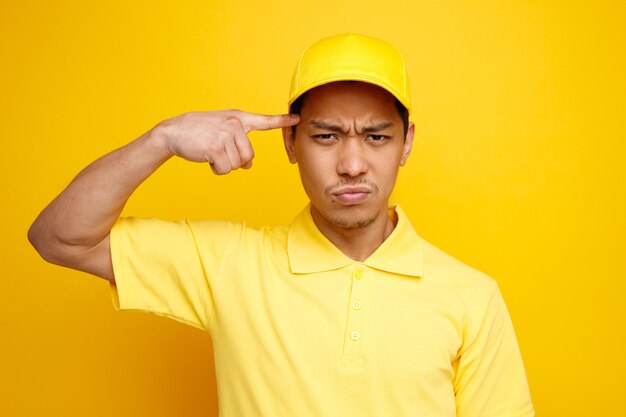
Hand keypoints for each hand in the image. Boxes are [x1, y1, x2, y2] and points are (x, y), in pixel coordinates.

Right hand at [155, 109, 299, 174]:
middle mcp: (235, 124)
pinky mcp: (216, 147)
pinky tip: (206, 157)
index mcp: (238, 118)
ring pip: (237, 165)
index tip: (296, 118)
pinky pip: (225, 169)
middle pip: (249, 156)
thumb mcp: (221, 133)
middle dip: (234, 160)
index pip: (264, 120)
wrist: (173, 132)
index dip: (281, 121)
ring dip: (223, 165)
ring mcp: (226, 134)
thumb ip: (238, 144)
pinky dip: (215, 169)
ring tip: (209, 151)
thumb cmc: (198, 133)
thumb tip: (248, 165)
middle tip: (218, 151)